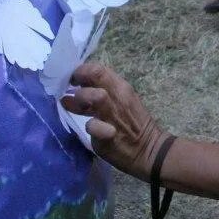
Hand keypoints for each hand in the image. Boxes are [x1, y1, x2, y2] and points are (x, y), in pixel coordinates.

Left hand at [61, 62, 167, 180]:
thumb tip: (77, 87)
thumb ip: (102, 91)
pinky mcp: (109, 134)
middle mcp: (117, 96)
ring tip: (74, 106)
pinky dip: (90, 126)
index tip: (73, 79)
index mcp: (120, 87)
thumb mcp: (121, 100)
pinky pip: (94, 126)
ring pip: (96, 96)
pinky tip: (90, 129)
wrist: (149, 149)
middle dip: (78, 78)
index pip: (98, 68)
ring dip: (81, 99)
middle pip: (95, 74)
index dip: (81, 71)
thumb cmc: (132, 123)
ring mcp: (114, 114)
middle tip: (70, 88)